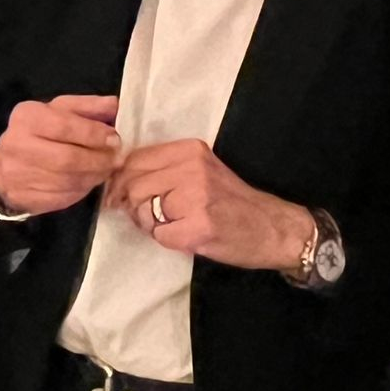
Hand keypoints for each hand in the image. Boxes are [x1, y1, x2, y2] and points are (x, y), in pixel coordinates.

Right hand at [0, 94, 122, 216]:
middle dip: (98, 160)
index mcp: (27, 116)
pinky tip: (88, 182)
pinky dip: (81, 191)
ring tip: (105, 170)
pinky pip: (61, 197)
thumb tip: (115, 105)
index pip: (65, 125)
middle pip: (67, 158)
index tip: (115, 139)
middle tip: (115, 160)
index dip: (94, 134)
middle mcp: (17, 144)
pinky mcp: (22, 197)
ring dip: (93, 177)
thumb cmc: (39, 134)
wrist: (6, 167)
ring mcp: (16, 174)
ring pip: (67, 180)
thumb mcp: (60, 112)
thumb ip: (88, 107)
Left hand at [106, 139, 311, 271]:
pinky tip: (185, 236)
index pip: (135, 159)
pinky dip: (166, 240)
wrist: (272, 227)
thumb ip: (164, 169)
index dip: (119, 180)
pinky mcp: (199, 226)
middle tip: (146, 217)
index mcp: (190, 150)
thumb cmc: (232, 201)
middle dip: (131, 205)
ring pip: (143, 210)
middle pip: (133, 185)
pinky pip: (159, 235)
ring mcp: (196, 197)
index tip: (117, 197)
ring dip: (149, 224)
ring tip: (172, 225)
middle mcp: (192, 167)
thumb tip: (117, 181)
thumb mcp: (200, 171)